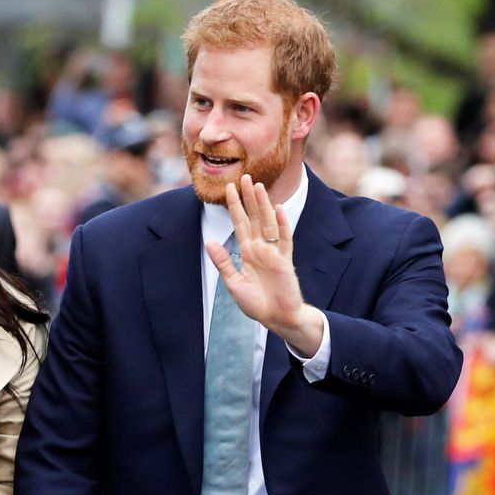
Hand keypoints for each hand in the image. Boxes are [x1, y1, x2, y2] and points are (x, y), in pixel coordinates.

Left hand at [205, 174, 322, 354]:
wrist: (277, 318)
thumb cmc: (256, 303)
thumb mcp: (233, 283)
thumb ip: (223, 262)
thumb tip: (209, 241)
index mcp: (247, 252)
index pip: (239, 223)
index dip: (234, 206)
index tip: (228, 188)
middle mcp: (260, 248)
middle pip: (254, 217)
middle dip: (248, 198)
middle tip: (244, 177)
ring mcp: (273, 252)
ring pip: (267, 223)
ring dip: (263, 205)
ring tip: (258, 187)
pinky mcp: (285, 260)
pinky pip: (284, 238)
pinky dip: (281, 224)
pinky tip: (277, 209)